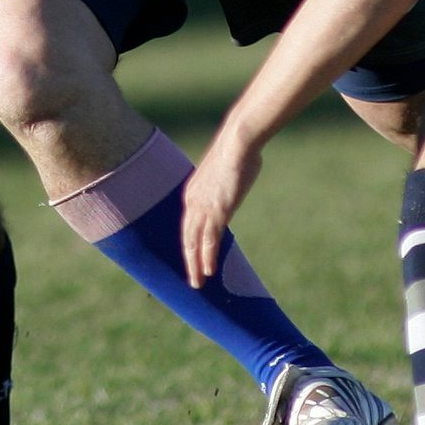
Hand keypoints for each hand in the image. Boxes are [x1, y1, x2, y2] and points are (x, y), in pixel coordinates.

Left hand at [181, 134, 263, 287]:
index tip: (192, 257)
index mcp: (192, 192)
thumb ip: (223, 186)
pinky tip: (208, 271)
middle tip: (191, 279)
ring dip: (195, 265)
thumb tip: (230, 188)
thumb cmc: (237, 151)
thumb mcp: (224, 172)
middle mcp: (193, 202)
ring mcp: (204, 207)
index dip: (189, 243)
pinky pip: (209, 240)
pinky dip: (207, 257)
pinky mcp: (217, 211)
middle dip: (188, 259)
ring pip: (195, 243)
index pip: (188, 225)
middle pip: (186, 237)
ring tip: (197, 283)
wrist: (238, 141)